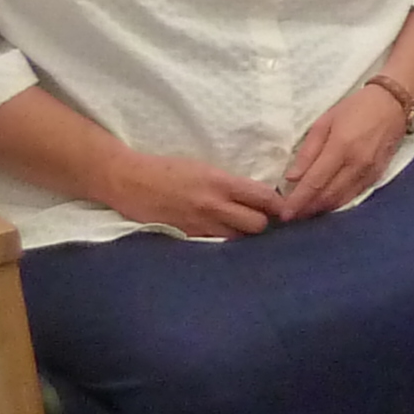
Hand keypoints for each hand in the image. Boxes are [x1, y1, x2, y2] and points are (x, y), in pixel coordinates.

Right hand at [103, 146, 279, 238]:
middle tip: (263, 219)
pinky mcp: (187, 237)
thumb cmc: (168, 169)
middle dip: (264, 223)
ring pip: (238, 239)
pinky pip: (216, 245)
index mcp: (220, 182)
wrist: (129, 180)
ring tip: (241, 229)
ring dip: (244, 235)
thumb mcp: (204, 167)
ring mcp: (200, 225)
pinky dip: (223, 242)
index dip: (279, 205)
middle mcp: (214, 206)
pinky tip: (222, 237)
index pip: (264, 198)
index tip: (284, 208)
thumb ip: (230, 183)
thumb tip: (258, 196)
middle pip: (258, 225)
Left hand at [275, 87, 408, 220]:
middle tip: (291, 216)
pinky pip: (354, 195)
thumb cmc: (355, 108)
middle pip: (328, 196)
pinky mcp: (377, 176)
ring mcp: (369, 172)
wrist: (393, 104)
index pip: (315, 182)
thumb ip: (308, 151)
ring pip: (341, 199)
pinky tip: (326, 204)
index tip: (285, 214)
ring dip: (321, 209)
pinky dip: (338, 203)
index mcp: (341, 148)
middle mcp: (357, 165)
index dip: (298, 200)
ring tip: (305, 213)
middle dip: (307, 208)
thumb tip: (291, 178)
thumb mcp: (325, 122)